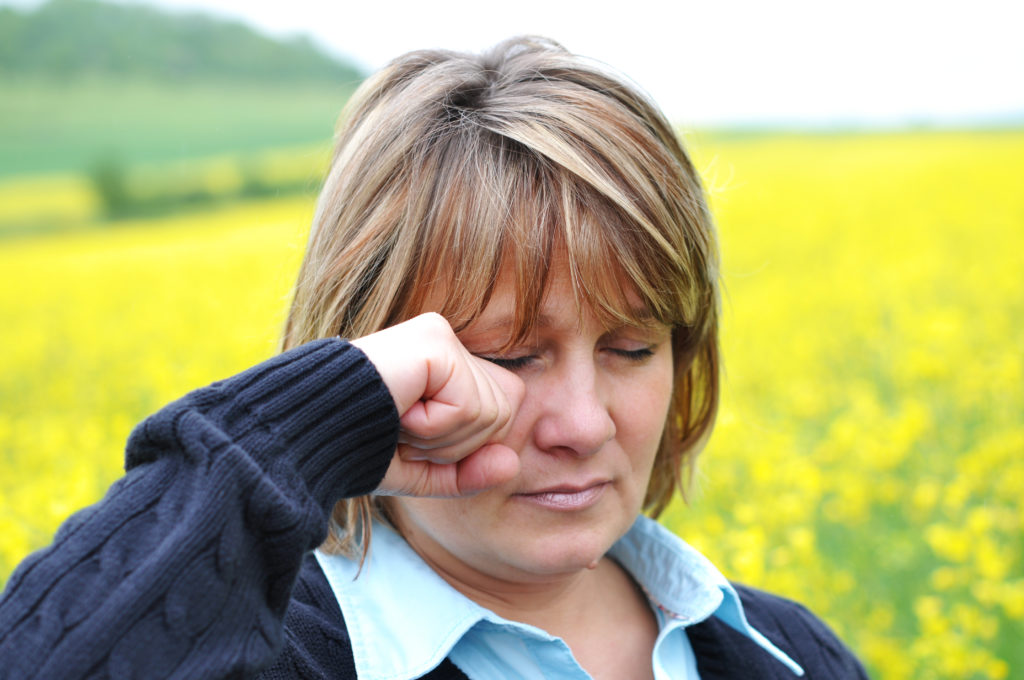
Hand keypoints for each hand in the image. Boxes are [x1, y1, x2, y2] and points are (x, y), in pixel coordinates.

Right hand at [350, 313, 523, 496]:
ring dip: (443, 437)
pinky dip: (435, 426)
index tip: (411, 441)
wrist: (304, 432)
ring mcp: (443, 337)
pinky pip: (469, 405)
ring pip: (492, 412)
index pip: (502, 414)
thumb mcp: (420, 472)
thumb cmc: (354, 448)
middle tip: (403, 431)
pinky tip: (400, 410)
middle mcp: (449, 344)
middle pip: (505, 414)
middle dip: (457, 444)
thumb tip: (512, 464)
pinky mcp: (435, 341)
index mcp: (446, 368)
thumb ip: (470, 473)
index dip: (463, 446)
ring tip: (398, 420)